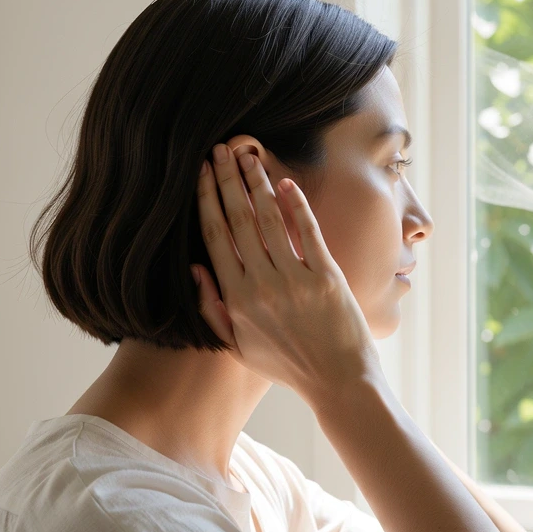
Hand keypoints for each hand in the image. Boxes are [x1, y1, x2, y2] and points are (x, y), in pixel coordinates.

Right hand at [191, 143, 381, 407]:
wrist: (338, 381)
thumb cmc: (288, 365)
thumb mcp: (238, 346)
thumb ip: (212, 308)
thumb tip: (194, 269)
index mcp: (235, 300)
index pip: (214, 237)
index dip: (206, 200)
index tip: (201, 173)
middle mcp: (261, 286)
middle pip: (238, 220)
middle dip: (227, 180)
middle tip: (220, 150)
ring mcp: (295, 280)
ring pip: (269, 220)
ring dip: (257, 183)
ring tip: (249, 156)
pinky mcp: (326, 277)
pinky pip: (307, 232)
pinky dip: (295, 204)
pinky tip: (285, 183)